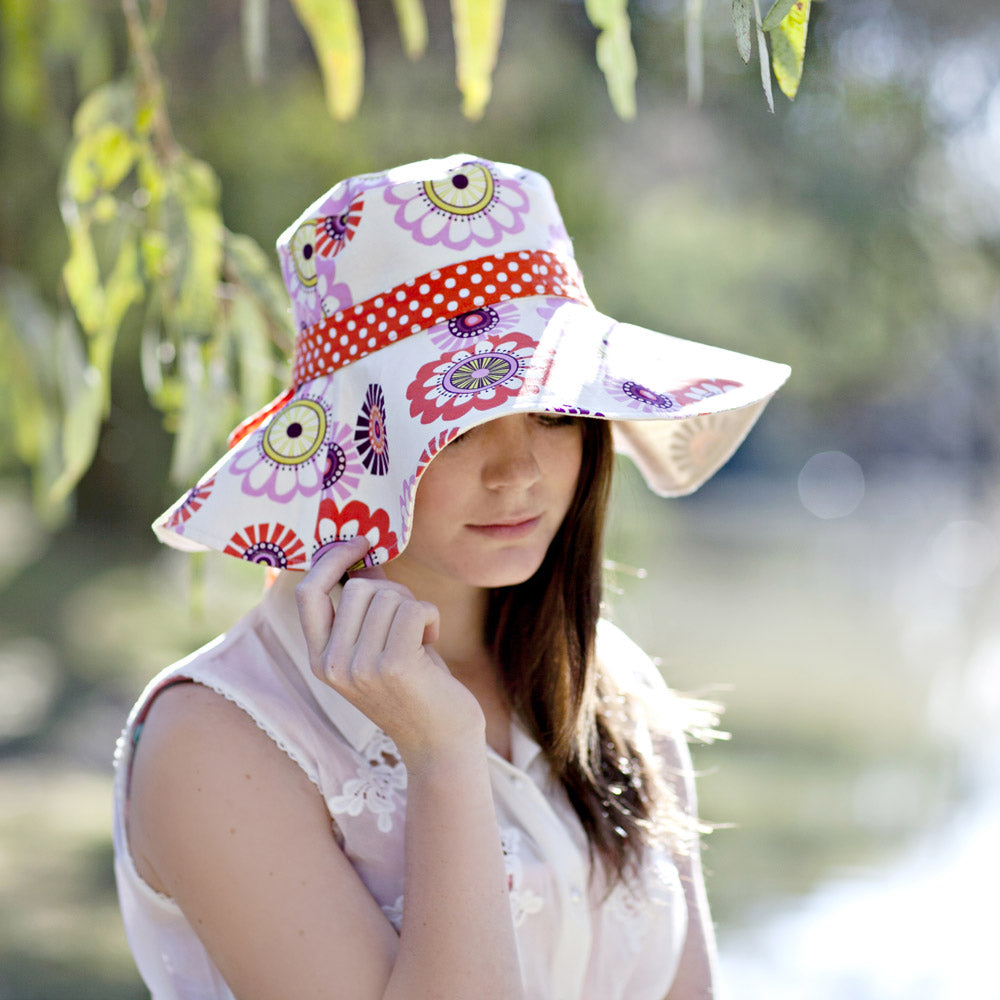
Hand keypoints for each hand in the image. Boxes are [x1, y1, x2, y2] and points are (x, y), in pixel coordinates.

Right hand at [294, 538, 485, 766]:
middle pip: (359, 588)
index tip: (360, 543)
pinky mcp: (393, 667)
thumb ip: (368, 604)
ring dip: (415, 608)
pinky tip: (431, 642)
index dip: (332, 559)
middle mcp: (332, 665)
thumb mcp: (381, 643)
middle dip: (395, 593)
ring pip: (389, 596)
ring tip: (421, 640)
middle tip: (410, 621)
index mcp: (320, 659)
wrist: (441, 743)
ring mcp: (359, 667)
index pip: (308, 592)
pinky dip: (430, 616)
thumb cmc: (416, 686)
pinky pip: (413, 608)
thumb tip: (366, 557)